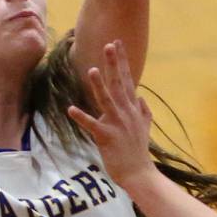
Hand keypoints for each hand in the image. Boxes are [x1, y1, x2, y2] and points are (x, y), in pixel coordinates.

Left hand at [68, 41, 156, 187]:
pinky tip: (71, 109)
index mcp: (132, 108)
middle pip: (119, 83)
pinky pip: (92, 125)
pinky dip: (82, 117)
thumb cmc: (138, 151)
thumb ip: (143, 111)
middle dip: (114, 64)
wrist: (139, 173)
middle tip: (109, 44)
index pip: (127, 79)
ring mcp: (117, 124)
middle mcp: (126, 112)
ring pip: (107, 100)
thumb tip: (140, 98)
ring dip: (99, 85)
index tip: (117, 43)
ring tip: (92, 69)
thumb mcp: (145, 127)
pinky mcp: (107, 137)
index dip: (121, 61)